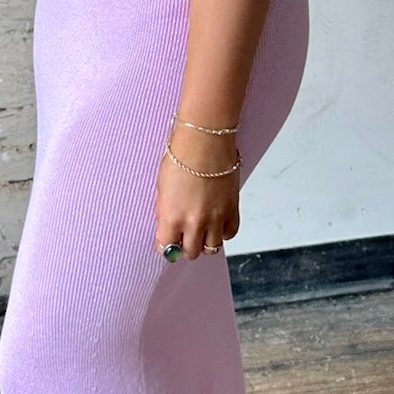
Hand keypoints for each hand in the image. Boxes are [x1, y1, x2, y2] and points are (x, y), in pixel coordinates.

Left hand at [155, 127, 240, 261]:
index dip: (167, 247)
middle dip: (185, 247)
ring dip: (205, 242)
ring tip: (201, 231)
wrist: (205, 141)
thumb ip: (165, 212)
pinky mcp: (232, 209)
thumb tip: (168, 227)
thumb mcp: (161, 188)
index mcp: (171, 217)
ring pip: (211, 248)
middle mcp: (194, 222)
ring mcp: (215, 218)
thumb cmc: (181, 156)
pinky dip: (223, 232)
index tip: (168, 242)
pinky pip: (229, 233)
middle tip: (184, 237)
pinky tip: (217, 223)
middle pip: (191, 253)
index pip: (167, 249)